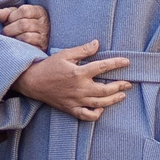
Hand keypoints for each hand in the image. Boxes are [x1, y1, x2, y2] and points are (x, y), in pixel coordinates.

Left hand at [0, 4, 48, 51]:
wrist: (32, 42)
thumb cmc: (22, 26)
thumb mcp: (15, 16)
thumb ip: (7, 13)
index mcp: (39, 11)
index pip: (24, 10)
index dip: (12, 16)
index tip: (8, 21)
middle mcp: (44, 23)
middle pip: (23, 24)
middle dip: (10, 29)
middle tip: (5, 32)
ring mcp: (44, 37)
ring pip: (25, 36)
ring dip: (13, 37)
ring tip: (10, 37)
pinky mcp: (42, 48)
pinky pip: (28, 46)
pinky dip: (19, 44)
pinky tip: (16, 43)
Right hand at [13, 39, 132, 122]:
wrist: (32, 81)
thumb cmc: (48, 66)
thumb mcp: (65, 54)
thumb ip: (83, 50)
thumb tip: (97, 43)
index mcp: (78, 73)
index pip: (103, 67)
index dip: (117, 64)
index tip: (127, 62)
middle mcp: (79, 88)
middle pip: (105, 89)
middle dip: (119, 86)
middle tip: (128, 83)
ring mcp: (75, 100)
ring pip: (99, 104)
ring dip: (113, 100)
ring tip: (121, 95)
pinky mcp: (70, 109)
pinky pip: (86, 116)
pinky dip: (96, 114)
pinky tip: (101, 109)